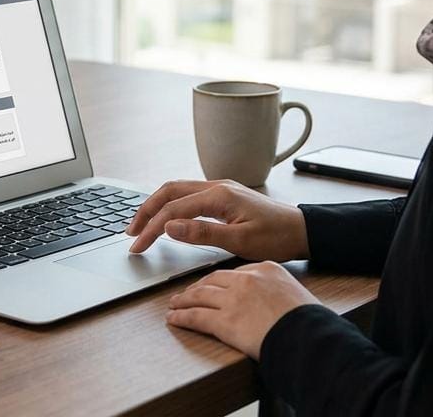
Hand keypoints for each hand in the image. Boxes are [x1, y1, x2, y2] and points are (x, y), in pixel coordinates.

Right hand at [126, 180, 308, 261]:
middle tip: (130, 232)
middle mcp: (217, 186)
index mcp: (219, 196)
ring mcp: (220, 188)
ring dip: (156, 205)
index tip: (138, 246)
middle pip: (169, 191)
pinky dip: (170, 204)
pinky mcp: (223, 195)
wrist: (303, 230)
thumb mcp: (240, 242)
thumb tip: (170, 226)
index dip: (152, 228)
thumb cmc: (277, 238)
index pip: (173, 210)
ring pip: (177, 190)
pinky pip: (188, 194)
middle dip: (145, 210)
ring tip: (141, 224)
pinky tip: (166, 217)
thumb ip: (202, 233)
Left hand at [166, 262, 319, 359]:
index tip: (211, 285)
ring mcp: (234, 299)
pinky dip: (182, 318)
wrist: (310, 337)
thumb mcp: (295, 295)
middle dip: (197, 287)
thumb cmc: (309, 321)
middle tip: (187, 293)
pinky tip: (174, 319)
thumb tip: (271, 304)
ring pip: (200, 296)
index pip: (234, 272)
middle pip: (213, 280)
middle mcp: (247, 279)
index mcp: (266, 269)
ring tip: (175, 304)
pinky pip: (197, 317)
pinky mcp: (225, 321)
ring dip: (183, 300)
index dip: (218, 280)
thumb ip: (277, 292)